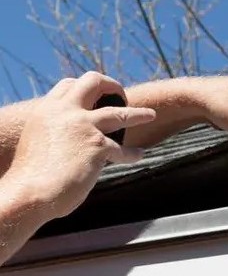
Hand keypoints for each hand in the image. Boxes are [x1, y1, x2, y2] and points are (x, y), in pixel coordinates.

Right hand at [5, 71, 155, 219]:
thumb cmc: (30, 177)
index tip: (96, 94)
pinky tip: (138, 155)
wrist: (28, 194)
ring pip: (120, 113)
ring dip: (138, 114)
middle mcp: (65, 112)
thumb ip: (56, 133)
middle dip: (112, 85)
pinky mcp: (98, 147)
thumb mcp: (38, 142)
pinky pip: (123, 150)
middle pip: (93, 82)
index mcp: (46, 110)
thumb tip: (74, 140)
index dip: (85, 87)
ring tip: (151, 115)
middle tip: (121, 95)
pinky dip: (132, 154)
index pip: (68, 85)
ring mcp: (83, 127)